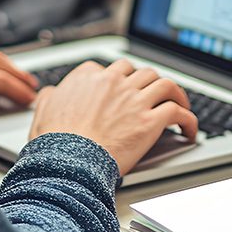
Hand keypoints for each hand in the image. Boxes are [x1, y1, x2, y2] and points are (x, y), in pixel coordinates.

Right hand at [28, 59, 198, 174]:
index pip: (112, 68)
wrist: (69, 162)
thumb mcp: (42, 113)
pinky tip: (189, 129)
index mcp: (88, 78)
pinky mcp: (150, 122)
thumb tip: (50, 93)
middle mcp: (113, 83)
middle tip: (154, 94)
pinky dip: (188, 119)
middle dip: (149, 82)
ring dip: (175, 94)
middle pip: (141, 72)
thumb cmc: (55, 142)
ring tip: (179, 104)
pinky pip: (178, 112)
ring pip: (164, 84)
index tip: (125, 88)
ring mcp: (134, 100)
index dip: (121, 79)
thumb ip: (49, 98)